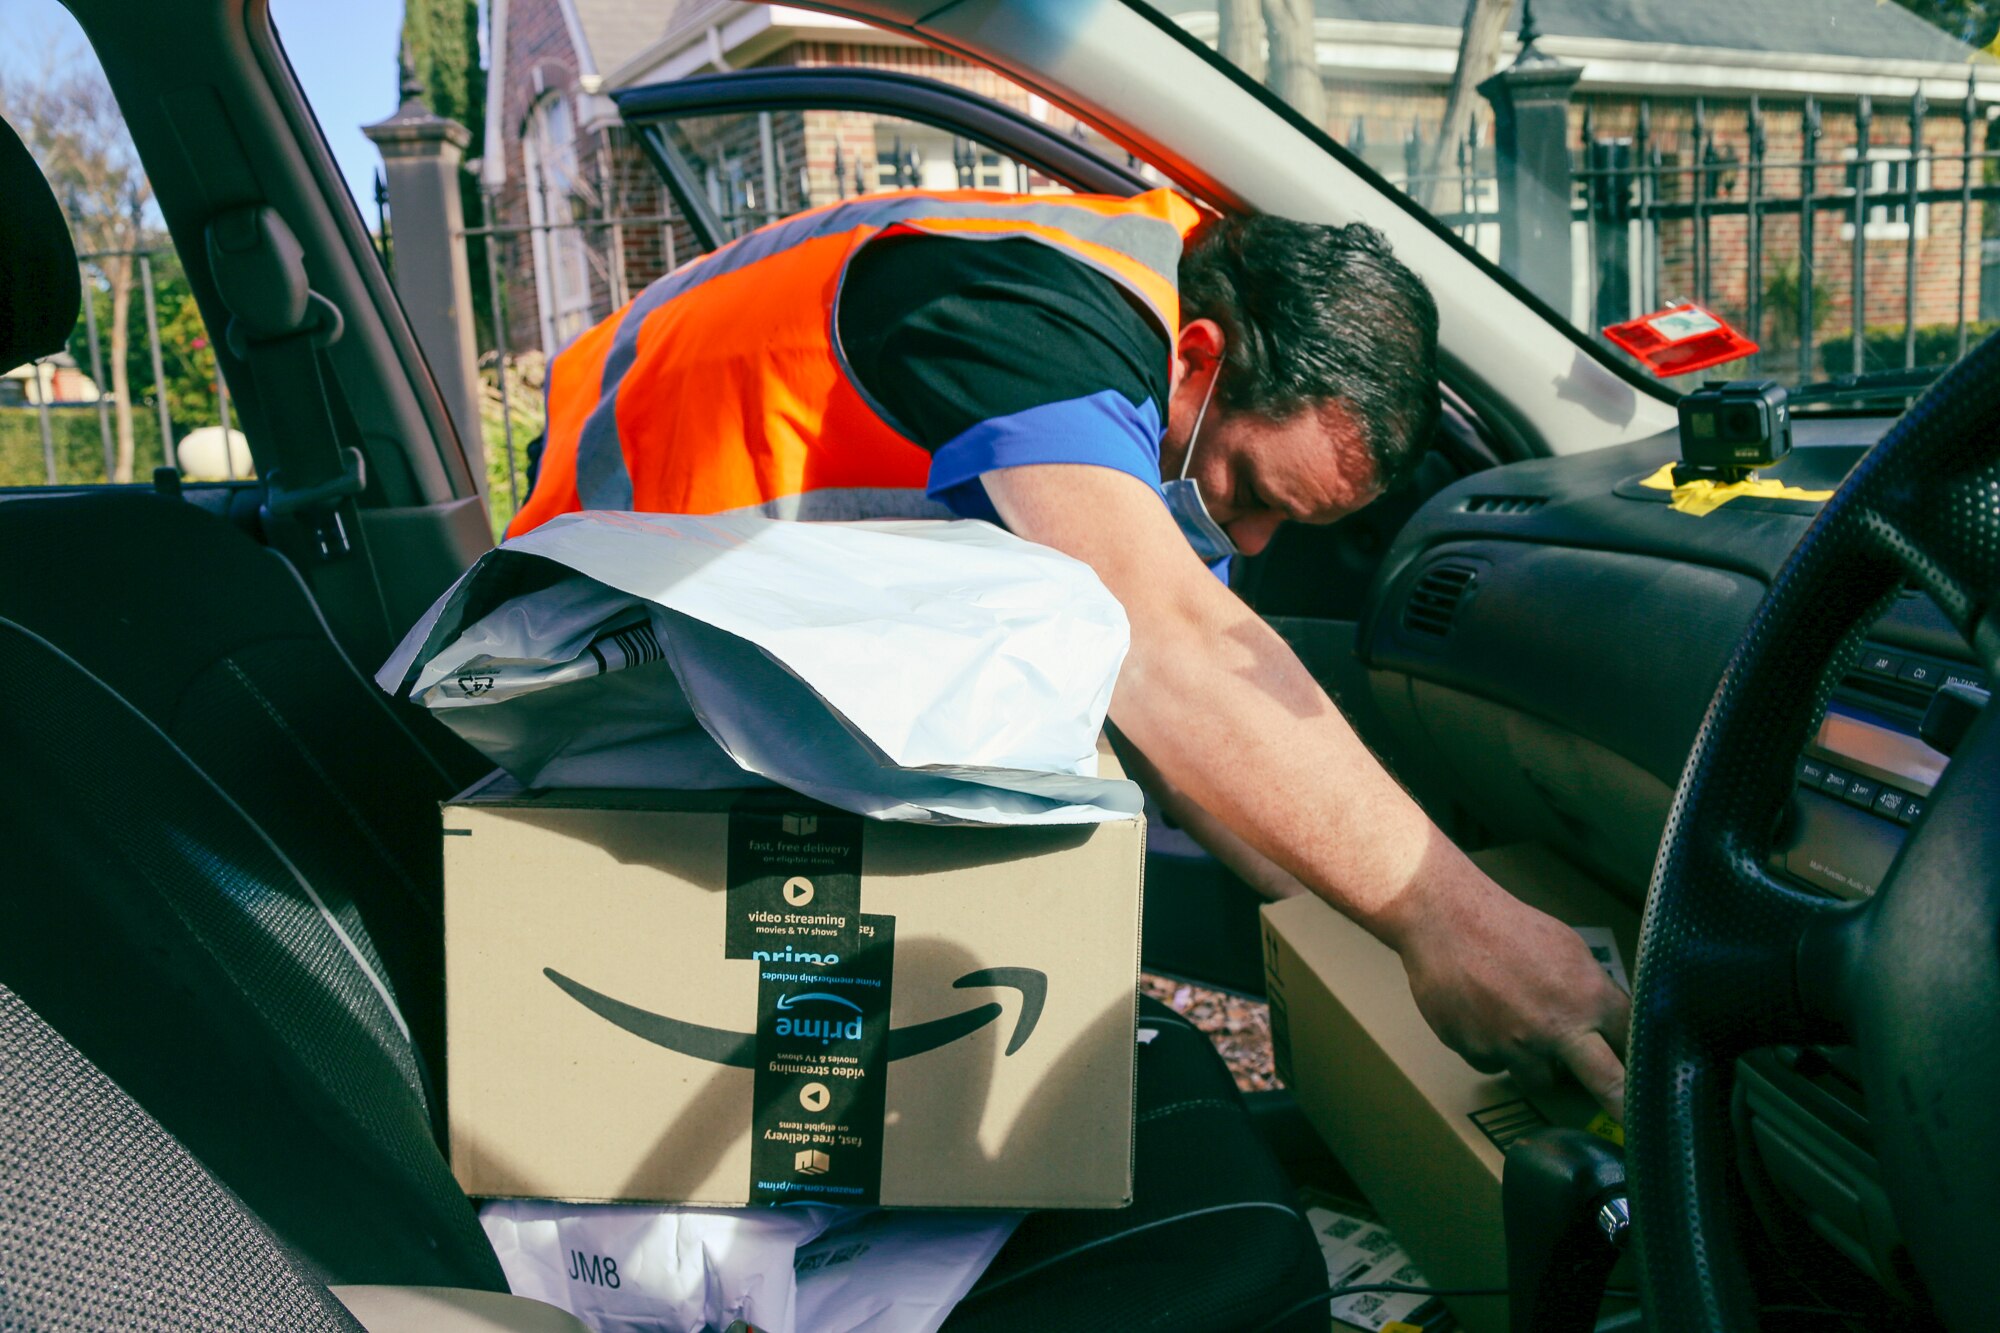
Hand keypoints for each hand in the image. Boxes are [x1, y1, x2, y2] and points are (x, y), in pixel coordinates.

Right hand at [1392, 876, 1631, 1120]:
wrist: (1443, 918)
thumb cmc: (1507, 925)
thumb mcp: (1567, 948)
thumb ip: (1590, 990)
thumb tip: (1606, 1021)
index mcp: (1589, 998)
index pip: (1634, 1044)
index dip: (1642, 1064)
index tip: (1650, 1083)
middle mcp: (1556, 1030)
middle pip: (1608, 1085)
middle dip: (1624, 1107)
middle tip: (1635, 1128)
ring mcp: (1514, 1046)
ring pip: (1541, 1081)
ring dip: (1538, 1065)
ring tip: (1520, 1028)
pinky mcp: (1475, 1052)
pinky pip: (1493, 1064)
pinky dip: (1492, 1048)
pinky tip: (1483, 1015)